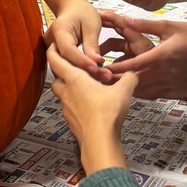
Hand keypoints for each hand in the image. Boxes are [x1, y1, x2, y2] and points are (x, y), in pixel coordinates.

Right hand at [45, 0, 110, 80]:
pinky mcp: (57, 55)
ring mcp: (51, 49)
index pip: (68, 50)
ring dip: (84, 72)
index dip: (82, 61)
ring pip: (66, 66)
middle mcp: (51, 41)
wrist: (72, 8)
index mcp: (59, 29)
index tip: (97, 68)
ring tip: (104, 76)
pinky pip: (68, 65)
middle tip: (105, 76)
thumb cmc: (82, 12)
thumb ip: (92, 44)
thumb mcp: (92, 24)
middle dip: (85, 70)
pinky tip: (97, 74)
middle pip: (66, 61)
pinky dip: (82, 70)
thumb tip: (96, 62)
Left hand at [46, 45, 135, 172]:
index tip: (53, 44)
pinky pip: (69, 108)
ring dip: (68, 88)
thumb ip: (129, 78)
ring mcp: (66, 108)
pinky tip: (88, 105)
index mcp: (75, 79)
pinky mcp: (71, 122)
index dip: (53, 51)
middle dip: (62, 71)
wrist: (100, 142)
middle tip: (73, 66)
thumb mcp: (123, 91)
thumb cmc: (107, 113)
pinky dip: (75, 103)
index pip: (56, 60)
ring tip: (83, 86)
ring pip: (61, 93)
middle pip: (56, 77)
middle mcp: (67, 92)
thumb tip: (133, 72)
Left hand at [104, 16, 186, 100]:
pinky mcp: (175, 88)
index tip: (104, 69)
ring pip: (144, 91)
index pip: (135, 64)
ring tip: (112, 87)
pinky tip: (131, 90)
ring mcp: (171, 82)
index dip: (118, 68)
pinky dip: (142, 93)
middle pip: (137, 81)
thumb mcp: (168, 25)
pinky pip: (154, 94)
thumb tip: (124, 19)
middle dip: (119, 81)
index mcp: (162, 55)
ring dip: (129, 89)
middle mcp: (166, 72)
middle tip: (102, 81)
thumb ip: (144, 25)